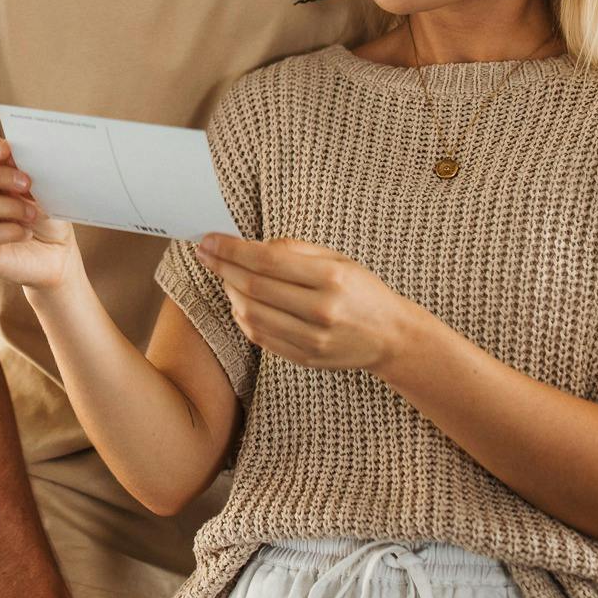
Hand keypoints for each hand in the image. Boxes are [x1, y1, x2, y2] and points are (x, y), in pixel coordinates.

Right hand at [0, 134, 82, 291]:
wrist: (55, 253)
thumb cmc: (44, 214)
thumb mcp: (40, 187)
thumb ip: (26, 169)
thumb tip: (20, 156)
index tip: (6, 150)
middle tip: (27, 182)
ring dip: (7, 205)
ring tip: (32, 213)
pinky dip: (8, 231)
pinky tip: (26, 233)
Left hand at [194, 234, 422, 372]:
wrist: (391, 336)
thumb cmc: (362, 290)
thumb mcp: (337, 258)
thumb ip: (294, 249)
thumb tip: (249, 245)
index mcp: (332, 278)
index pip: (267, 261)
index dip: (231, 249)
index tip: (208, 240)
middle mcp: (321, 311)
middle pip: (253, 288)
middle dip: (222, 267)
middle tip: (206, 253)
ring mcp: (312, 340)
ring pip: (251, 315)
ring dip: (229, 292)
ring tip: (225, 275)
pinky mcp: (304, 358)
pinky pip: (259, 337)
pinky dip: (242, 316)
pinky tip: (239, 300)